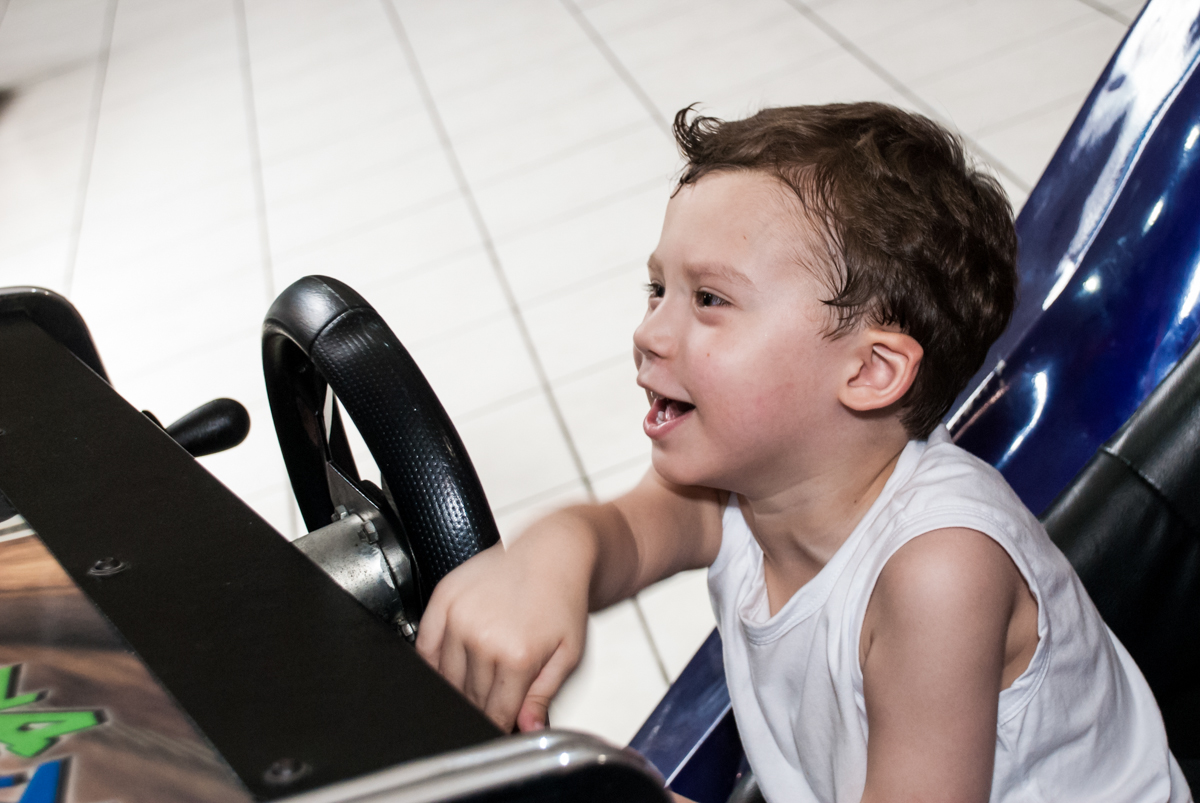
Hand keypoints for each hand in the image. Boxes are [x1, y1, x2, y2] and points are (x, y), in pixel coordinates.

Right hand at [415, 540, 590, 730]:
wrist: (553, 552)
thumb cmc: (562, 599)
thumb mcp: (567, 654)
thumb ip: (543, 696)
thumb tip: (527, 729)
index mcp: (516, 656)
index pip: (496, 713)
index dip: (500, 724)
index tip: (503, 725)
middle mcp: (483, 637)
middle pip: (470, 697)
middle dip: (483, 705)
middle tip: (497, 694)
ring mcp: (459, 618)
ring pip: (446, 678)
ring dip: (460, 686)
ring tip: (481, 673)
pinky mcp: (443, 599)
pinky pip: (425, 647)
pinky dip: (433, 663)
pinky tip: (451, 663)